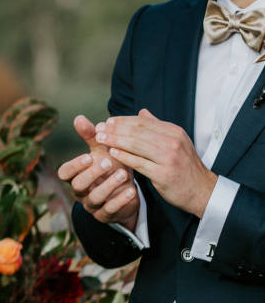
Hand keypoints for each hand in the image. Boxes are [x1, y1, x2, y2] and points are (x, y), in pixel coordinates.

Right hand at [56, 114, 139, 230]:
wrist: (127, 192)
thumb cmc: (111, 168)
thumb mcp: (102, 152)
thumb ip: (91, 136)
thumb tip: (78, 117)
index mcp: (76, 176)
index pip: (65, 173)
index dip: (75, 165)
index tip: (89, 156)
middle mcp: (80, 192)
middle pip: (78, 186)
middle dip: (92, 174)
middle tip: (108, 163)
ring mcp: (92, 205)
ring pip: (94, 198)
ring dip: (109, 186)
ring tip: (124, 174)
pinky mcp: (106, 216)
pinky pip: (110, 210)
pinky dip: (120, 200)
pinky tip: (132, 190)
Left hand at [96, 108, 217, 217]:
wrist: (202, 191)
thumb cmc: (185, 166)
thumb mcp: (176, 142)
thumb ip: (158, 127)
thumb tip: (141, 111)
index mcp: (174, 132)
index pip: (142, 122)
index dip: (122, 120)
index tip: (107, 121)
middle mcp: (172, 142)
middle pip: (136, 132)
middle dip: (114, 129)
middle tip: (98, 129)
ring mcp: (169, 158)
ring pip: (135, 145)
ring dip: (115, 140)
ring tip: (101, 139)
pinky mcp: (164, 174)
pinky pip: (138, 163)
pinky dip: (123, 156)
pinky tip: (112, 152)